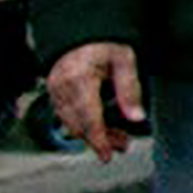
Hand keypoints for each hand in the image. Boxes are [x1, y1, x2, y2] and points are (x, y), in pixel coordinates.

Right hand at [46, 43, 145, 160]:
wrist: (81, 37)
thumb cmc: (105, 47)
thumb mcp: (125, 60)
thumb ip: (130, 89)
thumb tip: (137, 118)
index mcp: (78, 77)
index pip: (88, 116)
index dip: (98, 138)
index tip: (106, 155)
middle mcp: (61, 87)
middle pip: (79, 124)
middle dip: (100, 139)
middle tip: (122, 146)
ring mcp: (54, 92)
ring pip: (72, 124)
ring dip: (94, 135)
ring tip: (119, 140)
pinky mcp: (54, 96)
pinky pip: (68, 118)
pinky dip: (85, 127)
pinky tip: (103, 130)